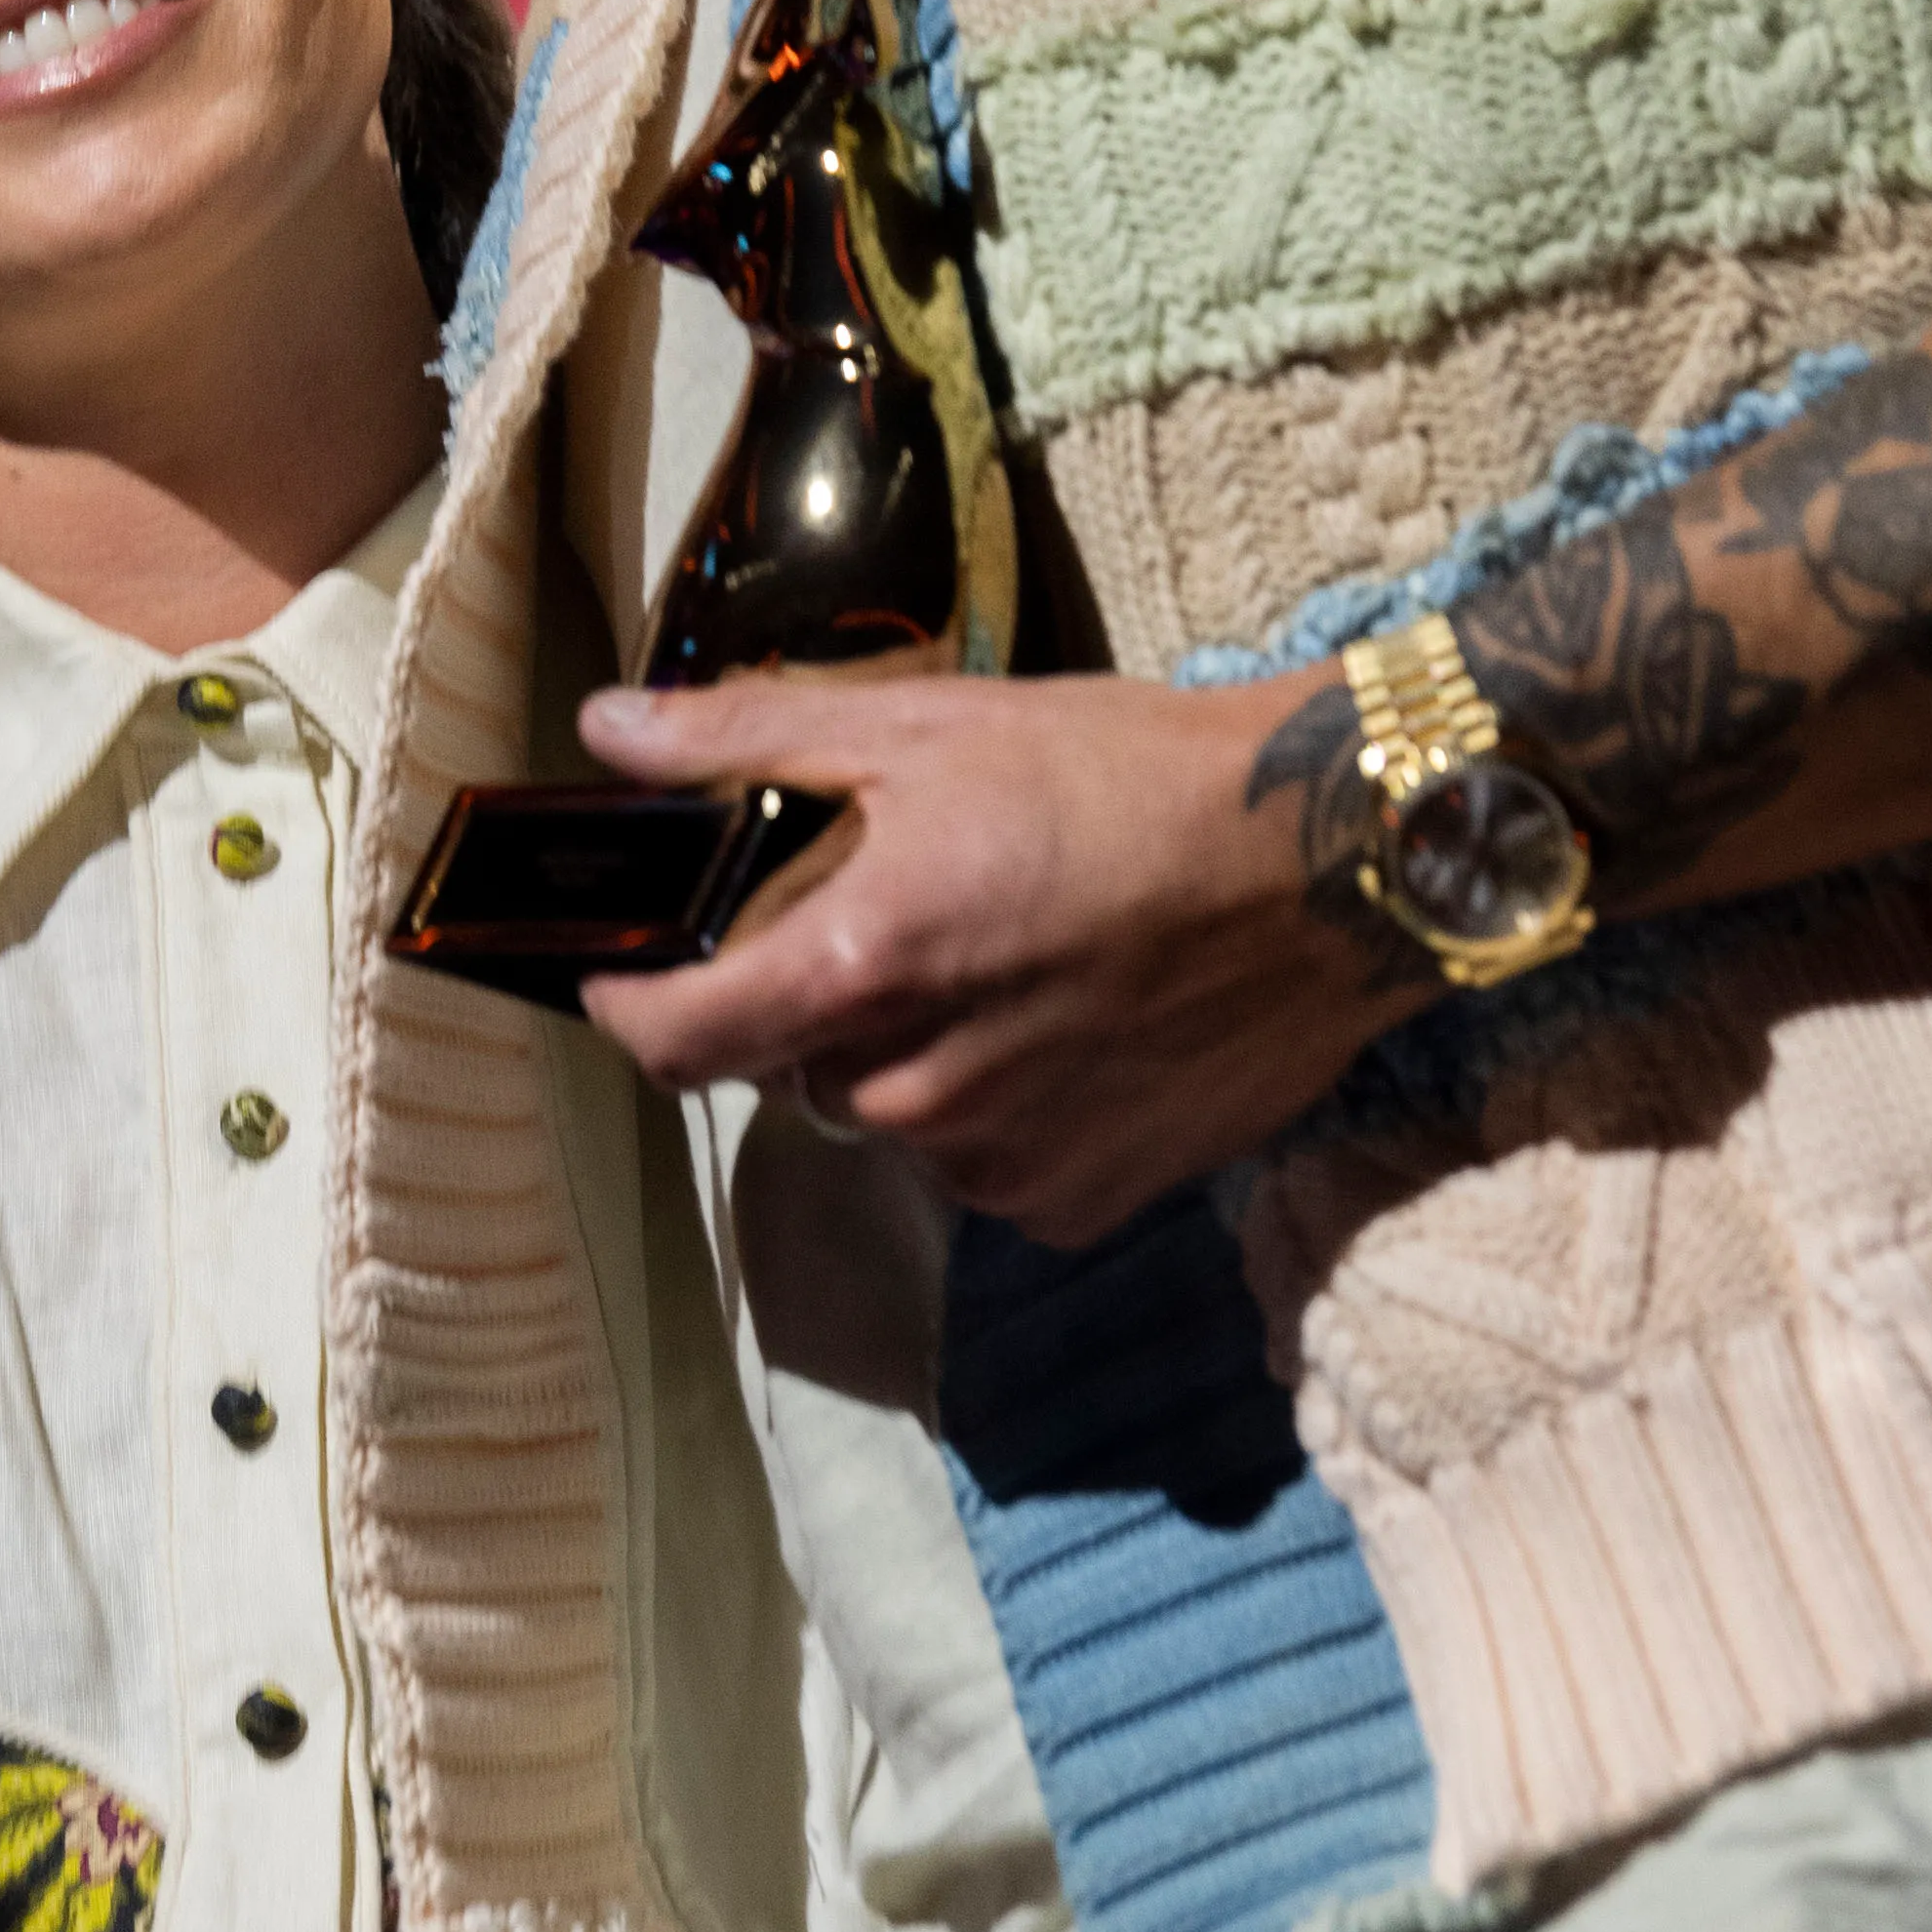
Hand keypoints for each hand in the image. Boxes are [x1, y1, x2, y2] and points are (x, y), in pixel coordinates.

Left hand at [572, 665, 1397, 1245]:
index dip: (626, 1009)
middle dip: (811, 1002)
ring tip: (998, 959)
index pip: (674, 1042)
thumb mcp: (927, 726)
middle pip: (792, 1069)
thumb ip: (743, 738)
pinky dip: (996, 1110)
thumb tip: (601, 733)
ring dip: (906, 1057)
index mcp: (862, 970)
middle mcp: (918, 1095)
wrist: (1330, 863)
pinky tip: (1064, 1026)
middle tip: (892, 913)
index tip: (621, 972)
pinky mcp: (1084, 1205)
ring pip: (889, 1121)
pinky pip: (985, 1171)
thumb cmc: (1125, 772)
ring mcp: (1004, 1164)